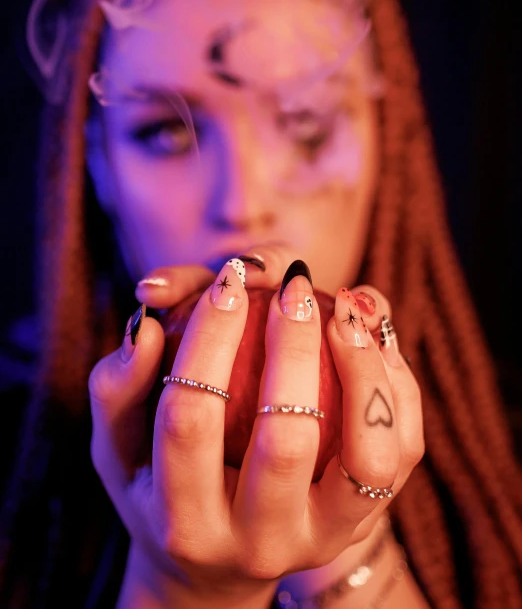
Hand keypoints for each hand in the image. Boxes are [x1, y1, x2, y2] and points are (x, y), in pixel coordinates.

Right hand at [88, 247, 423, 607]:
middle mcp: (259, 543)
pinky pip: (402, 447)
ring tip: (343, 306)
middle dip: (291, 346)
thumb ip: (118, 386)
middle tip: (291, 286)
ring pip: (368, 457)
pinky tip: (369, 331)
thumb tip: (150, 324)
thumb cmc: (159, 484)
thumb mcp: (118, 444)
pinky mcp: (368, 520)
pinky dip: (395, 382)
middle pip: (285, 440)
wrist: (220, 566)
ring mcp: (322, 538)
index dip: (207, 338)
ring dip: (361, 367)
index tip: (226, 279)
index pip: (190, 418)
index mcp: (183, 523)